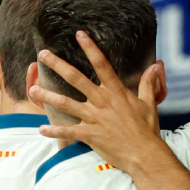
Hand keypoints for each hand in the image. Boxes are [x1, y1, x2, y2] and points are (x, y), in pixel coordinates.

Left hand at [27, 31, 167, 174]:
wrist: (144, 154)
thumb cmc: (147, 129)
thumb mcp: (150, 103)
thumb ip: (149, 83)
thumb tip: (157, 65)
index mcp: (116, 92)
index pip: (102, 64)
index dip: (90, 48)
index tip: (79, 34)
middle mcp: (102, 101)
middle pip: (76, 78)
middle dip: (58, 65)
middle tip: (42, 54)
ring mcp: (94, 118)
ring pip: (66, 103)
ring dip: (48, 96)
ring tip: (32, 89)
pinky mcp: (90, 135)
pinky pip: (67, 132)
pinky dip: (54, 131)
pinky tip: (41, 129)